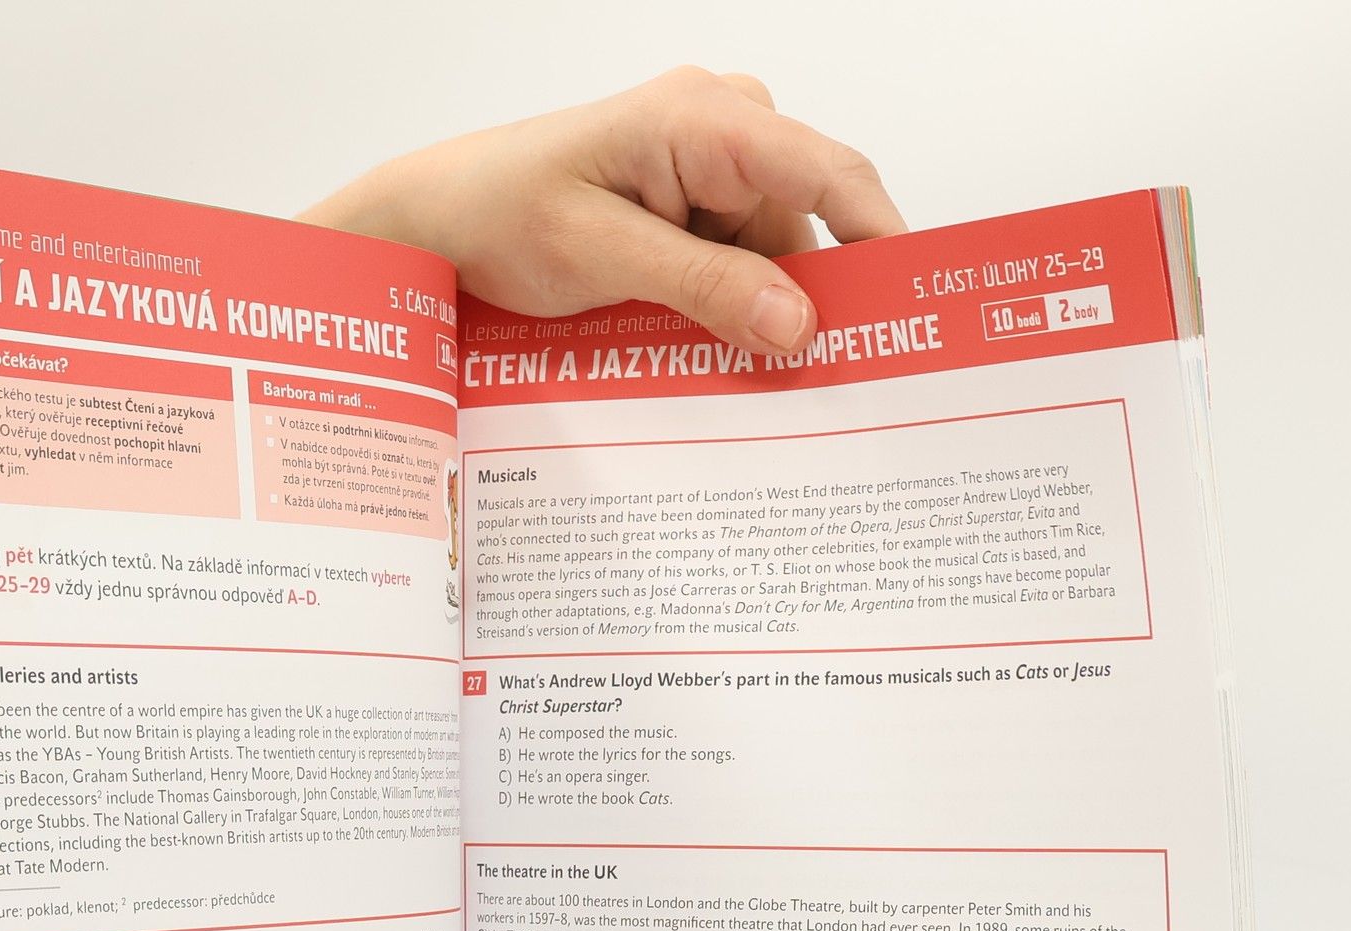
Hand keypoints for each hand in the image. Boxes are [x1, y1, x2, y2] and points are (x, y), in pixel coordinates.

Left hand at [303, 67, 903, 354]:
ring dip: (766, 322)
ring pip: (776, 260)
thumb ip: (704, 288)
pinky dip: (736, 317)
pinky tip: (722, 362)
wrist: (437, 221)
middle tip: (832, 387)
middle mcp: (722, 132)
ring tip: (756, 391)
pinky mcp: (692, 213)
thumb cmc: (499, 213)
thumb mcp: (601, 256)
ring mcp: (709, 173)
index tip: (913, 308)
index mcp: (704, 119)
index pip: (829, 174)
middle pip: (808, 227)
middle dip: (816, 304)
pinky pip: (741, 270)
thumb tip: (798, 325)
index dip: (882, 240)